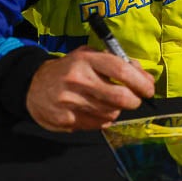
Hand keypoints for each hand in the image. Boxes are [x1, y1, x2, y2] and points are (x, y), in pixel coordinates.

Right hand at [25, 46, 155, 130]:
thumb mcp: (89, 56)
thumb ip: (118, 63)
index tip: (149, 89)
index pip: (121, 70)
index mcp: (85, 60)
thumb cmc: (70, 69)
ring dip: (117, 110)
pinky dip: (104, 119)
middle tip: (135, 100)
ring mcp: (70, 102)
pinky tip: (96, 110)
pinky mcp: (65, 120)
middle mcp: (78, 80)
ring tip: (109, 102)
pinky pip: (98, 124)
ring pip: (111, 113)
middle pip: (120, 97)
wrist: (32, 86)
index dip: (141, 82)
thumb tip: (146, 79)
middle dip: (135, 101)